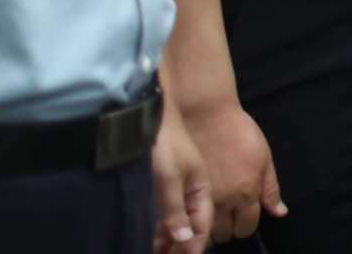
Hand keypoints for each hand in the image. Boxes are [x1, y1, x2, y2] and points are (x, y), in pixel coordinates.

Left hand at [148, 98, 211, 253]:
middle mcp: (192, 191)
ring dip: (168, 240)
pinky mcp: (161, 186)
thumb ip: (175, 209)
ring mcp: (177, 189)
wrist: (151, 112)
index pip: (202, 225)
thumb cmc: (164, 143)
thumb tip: (185, 240)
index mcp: (201, 188)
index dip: (194, 246)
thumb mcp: (169, 177)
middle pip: (191, 227)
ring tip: (156, 252)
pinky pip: (163, 215)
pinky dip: (158, 230)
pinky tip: (150, 240)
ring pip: (176, 223)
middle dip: (182, 246)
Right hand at [182, 101, 283, 243]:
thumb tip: (280, 212)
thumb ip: (270, 188)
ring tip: (211, 212)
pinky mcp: (182, 192)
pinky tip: (196, 210)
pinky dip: (192, 220)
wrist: (207, 116)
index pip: (247, 227)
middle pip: (225, 233)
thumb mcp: (264, 157)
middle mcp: (224, 201)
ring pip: (205, 231)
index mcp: (247, 193)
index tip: (242, 218)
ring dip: (209, 226)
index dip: (245, 225)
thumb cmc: (240, 133)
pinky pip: (187, 219)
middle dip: (228, 228)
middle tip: (227, 215)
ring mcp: (201, 199)